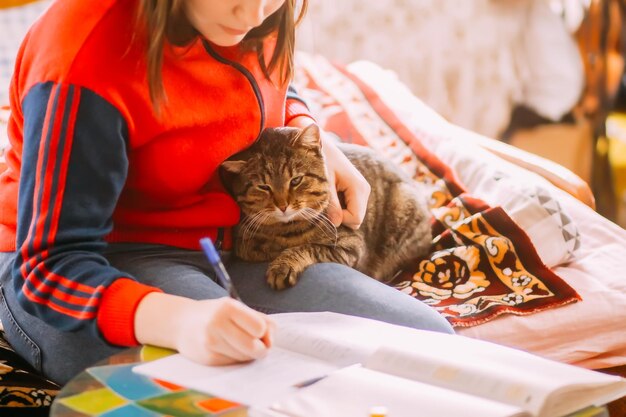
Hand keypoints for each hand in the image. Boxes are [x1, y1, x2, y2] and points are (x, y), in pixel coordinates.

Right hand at [135, 293, 273, 365]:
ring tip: (238, 343)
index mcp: (228, 307)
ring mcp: (210, 342)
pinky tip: (227, 349)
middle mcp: (217, 323)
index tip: (258, 330)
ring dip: (248, 354)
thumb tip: (270, 342)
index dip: (263, 332)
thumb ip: (261, 320)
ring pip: (244, 357)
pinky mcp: (207, 358)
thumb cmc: (217, 314)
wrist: (182, 323)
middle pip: (254, 347)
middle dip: (261, 349)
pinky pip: (233, 364)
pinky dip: (236, 358)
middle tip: (257, 344)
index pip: (260, 327)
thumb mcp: (237, 308)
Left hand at [321, 135, 370, 227]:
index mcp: (358, 187)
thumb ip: (331, 203)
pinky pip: (351, 207)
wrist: (320, 143)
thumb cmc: (320, 160)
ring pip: (354, 214)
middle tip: (325, 203)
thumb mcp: (324, 183)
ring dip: (339, 211)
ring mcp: (362, 189)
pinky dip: (340, 206)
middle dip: (340, 217)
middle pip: (356, 219)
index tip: (326, 209)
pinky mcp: (357, 189)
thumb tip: (336, 223)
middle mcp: (364, 189)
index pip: (356, 218)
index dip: (340, 220)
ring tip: (327, 196)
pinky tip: (331, 194)